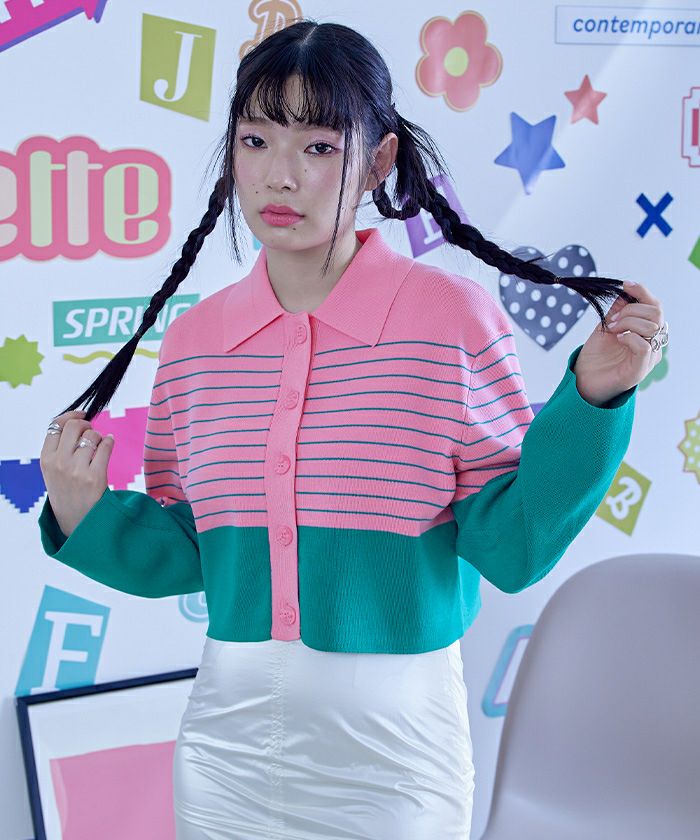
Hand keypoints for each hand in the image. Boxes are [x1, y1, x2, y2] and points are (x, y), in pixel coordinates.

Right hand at [39, 410, 114, 536]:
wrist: (76, 523)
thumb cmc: (67, 492)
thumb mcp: (53, 470)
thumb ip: (60, 447)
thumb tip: (78, 419)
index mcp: (46, 459)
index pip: (56, 425)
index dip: (71, 416)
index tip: (82, 415)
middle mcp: (59, 463)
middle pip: (75, 426)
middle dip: (86, 424)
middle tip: (92, 431)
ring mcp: (76, 470)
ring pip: (92, 435)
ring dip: (99, 437)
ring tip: (99, 446)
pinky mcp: (95, 477)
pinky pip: (106, 446)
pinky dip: (110, 441)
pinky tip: (109, 443)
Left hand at [573, 279, 664, 405]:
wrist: (583, 379)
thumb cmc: (596, 355)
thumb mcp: (606, 326)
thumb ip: (618, 310)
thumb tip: (625, 291)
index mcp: (647, 331)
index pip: (655, 306)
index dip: (642, 292)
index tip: (625, 285)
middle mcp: (653, 343)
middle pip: (656, 313)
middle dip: (631, 310)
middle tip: (612, 319)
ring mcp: (649, 357)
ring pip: (652, 327)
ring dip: (628, 322)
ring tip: (612, 329)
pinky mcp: (640, 370)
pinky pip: (645, 347)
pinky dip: (630, 337)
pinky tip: (618, 338)